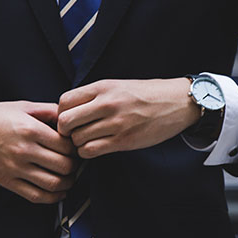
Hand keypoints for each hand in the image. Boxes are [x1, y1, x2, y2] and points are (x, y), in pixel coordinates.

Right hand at [0, 101, 77, 203]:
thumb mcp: (23, 106)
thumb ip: (48, 110)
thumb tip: (69, 117)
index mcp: (30, 129)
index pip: (66, 145)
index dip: (75, 147)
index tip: (75, 146)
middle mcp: (23, 150)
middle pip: (64, 166)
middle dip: (74, 165)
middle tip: (75, 162)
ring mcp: (15, 168)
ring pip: (53, 184)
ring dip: (67, 183)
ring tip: (69, 177)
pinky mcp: (7, 181)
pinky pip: (36, 196)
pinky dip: (53, 197)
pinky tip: (58, 191)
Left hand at [57, 79, 200, 158]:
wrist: (177, 102)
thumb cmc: (145, 94)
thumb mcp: (117, 86)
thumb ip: (93, 96)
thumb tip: (68, 110)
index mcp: (102, 87)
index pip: (64, 101)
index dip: (61, 113)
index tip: (69, 118)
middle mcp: (106, 104)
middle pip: (65, 122)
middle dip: (65, 131)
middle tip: (73, 133)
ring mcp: (115, 123)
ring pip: (77, 139)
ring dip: (78, 143)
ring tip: (88, 140)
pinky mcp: (124, 140)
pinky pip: (91, 151)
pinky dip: (88, 152)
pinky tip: (96, 147)